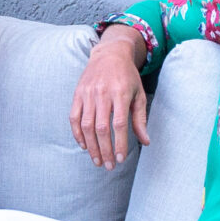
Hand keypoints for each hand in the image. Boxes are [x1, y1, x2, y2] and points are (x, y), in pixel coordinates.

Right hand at [70, 26, 151, 168]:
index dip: (119, 144)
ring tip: (97, 161)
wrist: (109, 54)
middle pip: (102, 128)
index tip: (120, 159)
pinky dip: (77, 134)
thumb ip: (140, 119)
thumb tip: (145, 142)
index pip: (119, 124)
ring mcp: (88, 93)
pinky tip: (84, 146)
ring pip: (86, 125)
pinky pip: (74, 117)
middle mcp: (103, 93)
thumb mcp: (139, 94)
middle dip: (105, 150)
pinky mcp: (78, 94)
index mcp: (121, 93)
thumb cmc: (127, 76)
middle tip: (109, 166)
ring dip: (91, 146)